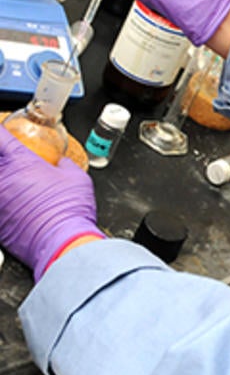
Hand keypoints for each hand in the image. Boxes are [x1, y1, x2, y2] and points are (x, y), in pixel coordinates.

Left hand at [0, 127, 102, 280]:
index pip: (1, 137)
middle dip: (2, 158)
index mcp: (21, 162)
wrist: (60, 242)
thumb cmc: (68, 210)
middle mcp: (2, 179)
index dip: (1, 132)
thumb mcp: (77, 177)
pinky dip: (4, 201)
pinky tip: (16, 206)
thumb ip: (64, 165)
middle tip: (10, 162)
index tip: (2, 133)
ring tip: (16, 186)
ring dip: (4, 181)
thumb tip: (61, 163)